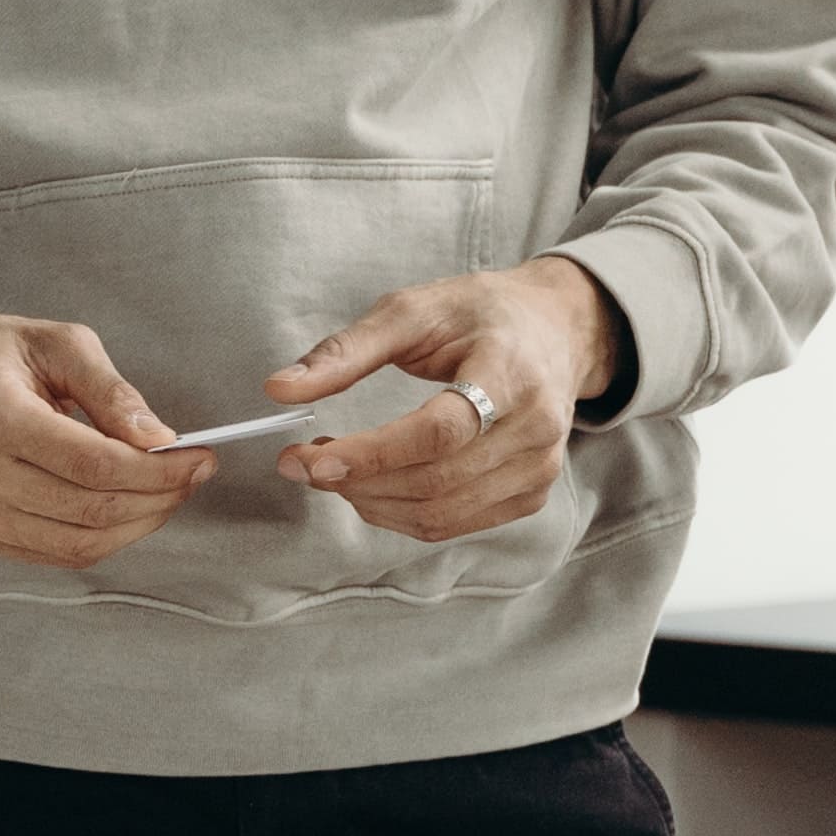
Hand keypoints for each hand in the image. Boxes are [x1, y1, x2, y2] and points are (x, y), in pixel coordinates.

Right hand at [0, 309, 212, 565]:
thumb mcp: (48, 342)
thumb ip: (108, 388)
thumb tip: (159, 437)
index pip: (94, 465)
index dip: (158, 471)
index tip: (199, 458)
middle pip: (91, 511)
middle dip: (158, 499)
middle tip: (192, 475)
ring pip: (77, 545)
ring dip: (137, 525)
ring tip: (165, 493)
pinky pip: (53, 555)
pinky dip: (101, 538)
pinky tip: (123, 509)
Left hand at [265, 256, 621, 544]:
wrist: (556, 330)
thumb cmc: (481, 315)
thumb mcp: (413, 311)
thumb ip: (345, 352)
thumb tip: (279, 390)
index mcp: (510, 371)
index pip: (440, 431)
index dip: (371, 453)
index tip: (308, 457)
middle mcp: (535, 427)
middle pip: (435, 481)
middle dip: (356, 482)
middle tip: (303, 464)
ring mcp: (538, 467)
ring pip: (440, 514)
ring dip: (371, 503)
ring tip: (334, 471)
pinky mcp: (531, 494)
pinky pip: (454, 524)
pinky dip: (400, 515)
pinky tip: (374, 487)